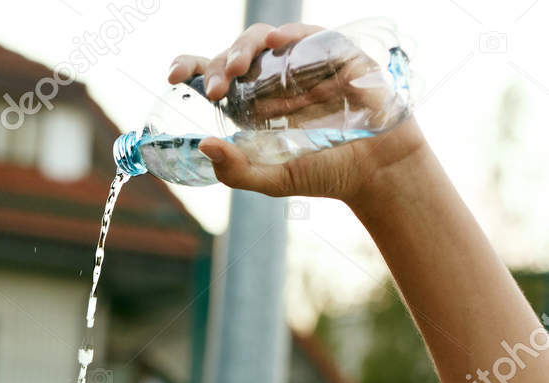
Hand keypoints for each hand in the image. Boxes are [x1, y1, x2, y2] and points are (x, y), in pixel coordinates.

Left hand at [167, 20, 426, 203]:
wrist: (375, 172)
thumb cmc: (325, 173)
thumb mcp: (273, 180)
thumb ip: (236, 171)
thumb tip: (204, 145)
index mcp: (255, 102)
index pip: (219, 74)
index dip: (194, 67)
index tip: (173, 76)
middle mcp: (276, 77)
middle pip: (238, 54)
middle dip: (221, 63)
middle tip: (214, 88)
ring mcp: (305, 62)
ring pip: (267, 38)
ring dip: (246, 47)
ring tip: (236, 68)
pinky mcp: (335, 53)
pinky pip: (310, 34)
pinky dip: (292, 34)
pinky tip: (276, 41)